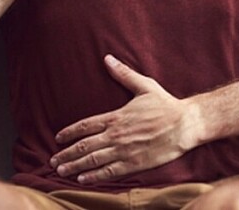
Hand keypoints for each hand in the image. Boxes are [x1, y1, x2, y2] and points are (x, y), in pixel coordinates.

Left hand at [50, 55, 201, 183]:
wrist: (186, 124)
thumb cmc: (166, 105)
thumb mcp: (144, 86)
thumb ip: (123, 74)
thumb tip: (107, 58)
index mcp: (116, 117)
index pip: (85, 125)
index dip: (69, 132)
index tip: (58, 138)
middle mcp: (116, 135)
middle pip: (84, 146)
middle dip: (66, 154)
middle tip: (53, 160)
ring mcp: (124, 151)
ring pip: (93, 160)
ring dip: (74, 166)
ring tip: (61, 170)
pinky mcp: (135, 164)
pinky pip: (110, 172)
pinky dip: (94, 176)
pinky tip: (82, 179)